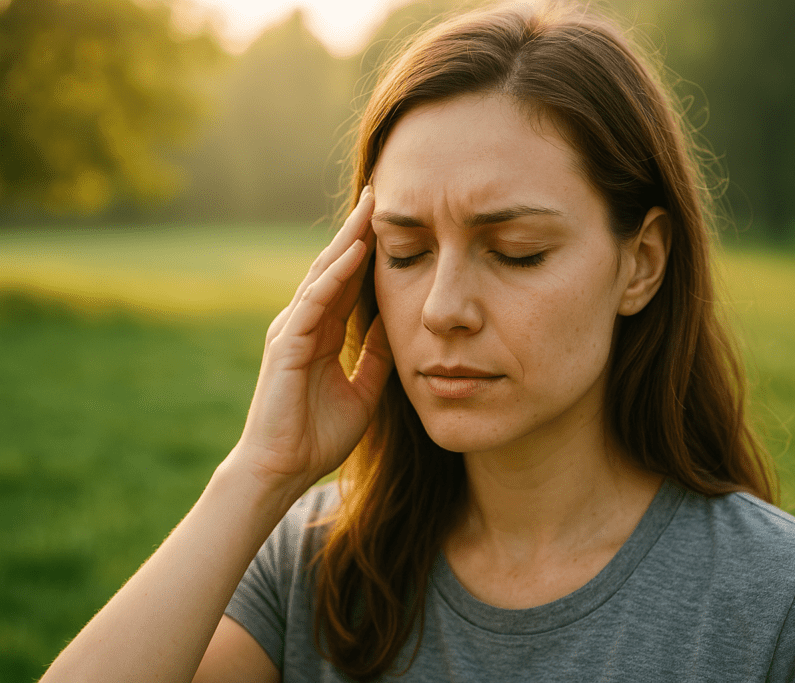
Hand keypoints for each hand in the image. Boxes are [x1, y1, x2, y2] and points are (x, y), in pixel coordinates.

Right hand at [231, 186, 391, 492]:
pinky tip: (354, 252)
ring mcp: (292, 330)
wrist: (283, 469)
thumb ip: (376, 358)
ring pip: (322, 275)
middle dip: (357, 230)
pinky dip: (334, 275)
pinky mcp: (286, 345)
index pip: (347, 281)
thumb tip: (397, 328)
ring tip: (370, 208)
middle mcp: (304, 323)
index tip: (392, 220)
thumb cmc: (317, 435)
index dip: (368, 250)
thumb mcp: (364, 391)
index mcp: (322, 333)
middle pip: (334, 266)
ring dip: (347, 240)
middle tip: (379, 193)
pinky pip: (314, 302)